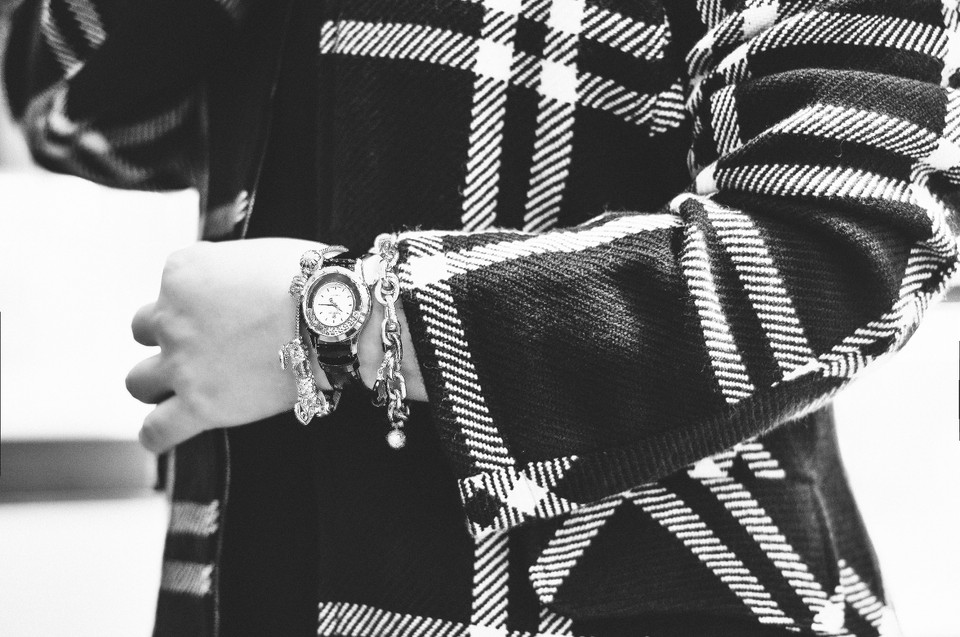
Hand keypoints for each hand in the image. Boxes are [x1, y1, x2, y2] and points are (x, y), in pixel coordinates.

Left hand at [126, 238, 426, 453]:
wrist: (335, 316)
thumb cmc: (310, 280)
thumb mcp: (254, 253)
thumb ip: (226, 271)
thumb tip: (231, 290)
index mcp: (182, 272)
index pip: (169, 288)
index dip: (198, 301)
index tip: (227, 309)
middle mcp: (171, 316)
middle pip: (143, 330)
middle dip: (170, 337)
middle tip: (209, 345)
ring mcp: (182, 363)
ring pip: (138, 381)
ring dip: (158, 382)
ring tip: (188, 385)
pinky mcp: (200, 404)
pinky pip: (157, 430)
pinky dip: (157, 434)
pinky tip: (164, 434)